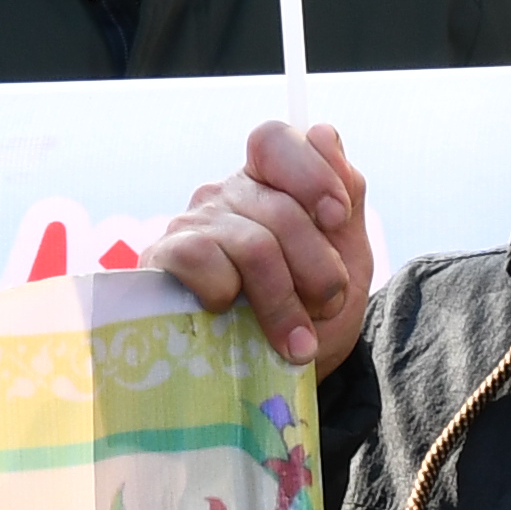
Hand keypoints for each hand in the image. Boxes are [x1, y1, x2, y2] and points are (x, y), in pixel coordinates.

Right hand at [155, 119, 370, 372]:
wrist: (279, 377)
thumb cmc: (310, 313)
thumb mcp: (347, 259)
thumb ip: (345, 196)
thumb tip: (321, 132)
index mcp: (269, 184)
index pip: (273, 140)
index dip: (309, 172)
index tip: (335, 218)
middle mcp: (225, 195)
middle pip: (281, 210)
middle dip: (317, 270)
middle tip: (325, 308)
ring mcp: (190, 225)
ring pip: (253, 245)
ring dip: (284, 303)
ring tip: (295, 341)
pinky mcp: (163, 261)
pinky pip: (203, 261)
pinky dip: (229, 296)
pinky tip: (232, 317)